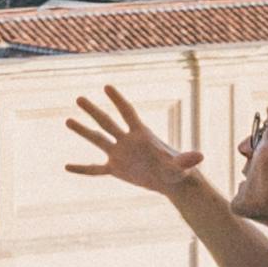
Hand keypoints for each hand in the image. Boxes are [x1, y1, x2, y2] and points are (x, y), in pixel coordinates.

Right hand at [65, 84, 198, 199]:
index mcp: (141, 134)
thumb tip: (200, 156)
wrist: (171, 180)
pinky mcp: (116, 169)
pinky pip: (95, 170)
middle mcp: (126, 141)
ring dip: (83, 131)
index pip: (127, 113)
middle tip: (79, 98)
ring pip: (98, 140)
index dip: (118, 100)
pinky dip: (82, 169)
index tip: (107, 86)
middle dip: (93, 111)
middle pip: (107, 122)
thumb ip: (186, 160)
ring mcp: (119, 154)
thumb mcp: (180, 166)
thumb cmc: (178, 170)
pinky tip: (67, 167)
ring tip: (67, 120)